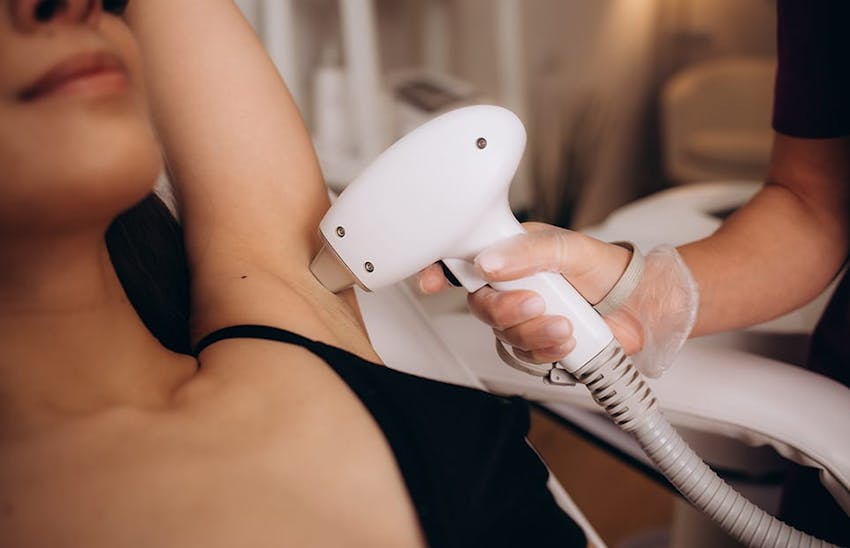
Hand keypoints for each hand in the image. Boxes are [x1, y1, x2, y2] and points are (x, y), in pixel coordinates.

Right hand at [418, 223, 644, 363]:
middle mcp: (512, 285)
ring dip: (533, 332)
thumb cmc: (606, 269)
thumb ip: (527, 253)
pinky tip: (565, 339)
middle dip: (506, 311)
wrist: (640, 306)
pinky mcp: (539, 341)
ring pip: (503, 333)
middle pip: (480, 305)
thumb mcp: (568, 248)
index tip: (429, 283)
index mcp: (512, 254)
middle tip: (535, 303)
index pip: (463, 260)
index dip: (439, 271)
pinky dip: (545, 349)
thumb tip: (488, 263)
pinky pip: (524, 354)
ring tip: (564, 323)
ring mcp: (524, 315)